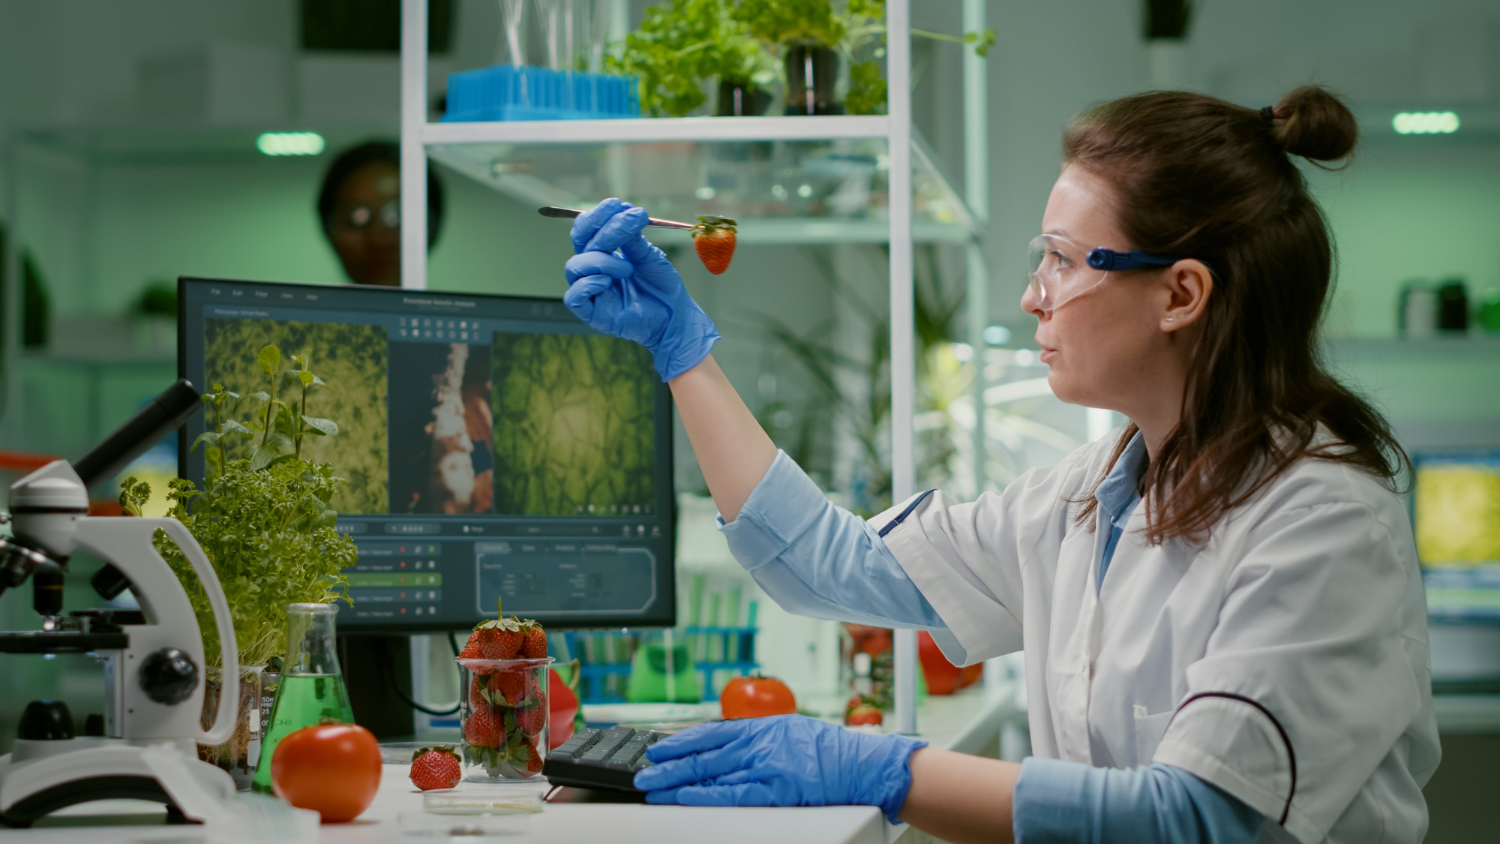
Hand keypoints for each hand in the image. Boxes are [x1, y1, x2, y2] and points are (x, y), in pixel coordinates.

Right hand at [562, 198, 718, 380]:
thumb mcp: (649, 254)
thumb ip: (631, 236)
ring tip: (628, 269)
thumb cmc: (661, 285)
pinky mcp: (591, 312)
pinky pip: (574, 296)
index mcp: (604, 251)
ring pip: (576, 266)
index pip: (587, 227)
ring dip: (602, 261)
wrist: (675, 315)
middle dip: (600, 229)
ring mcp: (591, 289)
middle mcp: (594, 268)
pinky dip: (589, 285)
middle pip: (578, 240)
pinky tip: (609, 283)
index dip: (597, 214)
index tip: (617, 204)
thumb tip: (621, 212)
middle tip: (625, 224)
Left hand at [633, 714, 926, 822]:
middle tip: (643, 769)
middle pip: (705, 752)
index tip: (658, 746)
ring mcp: (766, 765)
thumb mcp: (792, 732)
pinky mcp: (775, 789)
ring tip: (651, 785)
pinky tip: (682, 797)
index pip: (712, 731)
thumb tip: (727, 747)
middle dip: (670, 761)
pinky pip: (730, 793)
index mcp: (764, 725)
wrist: (864, 765)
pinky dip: (702, 795)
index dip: (681, 739)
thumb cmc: (833, 752)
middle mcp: (760, 742)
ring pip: (711, 772)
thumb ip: (760, 738)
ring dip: (677, 780)